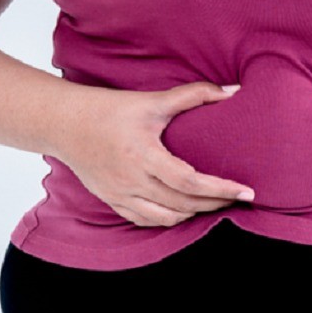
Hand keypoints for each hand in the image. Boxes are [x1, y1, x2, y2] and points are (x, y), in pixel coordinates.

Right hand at [54, 82, 255, 227]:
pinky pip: (146, 221)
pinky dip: (170, 219)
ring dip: (195, 213)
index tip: (246, 191)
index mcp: (143, 155)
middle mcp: (131, 180)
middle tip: (240, 198)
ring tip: (217, 203)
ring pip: (167, 218)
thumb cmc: (110, 109)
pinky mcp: (112, 201)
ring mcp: (120, 194)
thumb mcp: (152, 100)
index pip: (189, 181)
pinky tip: (186, 209)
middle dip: (216, 203)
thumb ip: (193, 95)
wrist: (64, 123)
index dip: (221, 189)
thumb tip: (232, 91)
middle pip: (183, 204)